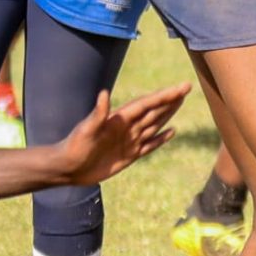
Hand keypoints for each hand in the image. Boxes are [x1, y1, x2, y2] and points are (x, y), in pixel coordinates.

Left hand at [52, 85, 187, 184]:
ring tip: (181, 102)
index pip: (147, 104)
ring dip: (168, 114)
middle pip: (154, 111)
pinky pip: (150, 144)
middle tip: (186, 88)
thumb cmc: (74, 147)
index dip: (164, 96)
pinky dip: (162, 138)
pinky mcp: (130, 155)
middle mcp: (127, 127)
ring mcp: (129, 141)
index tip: (181, 87)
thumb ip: (98, 113)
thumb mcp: (86, 130)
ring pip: (154, 125)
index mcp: (120, 119)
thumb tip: (104, 93)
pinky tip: (172, 131)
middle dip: (170, 100)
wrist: (68, 168)